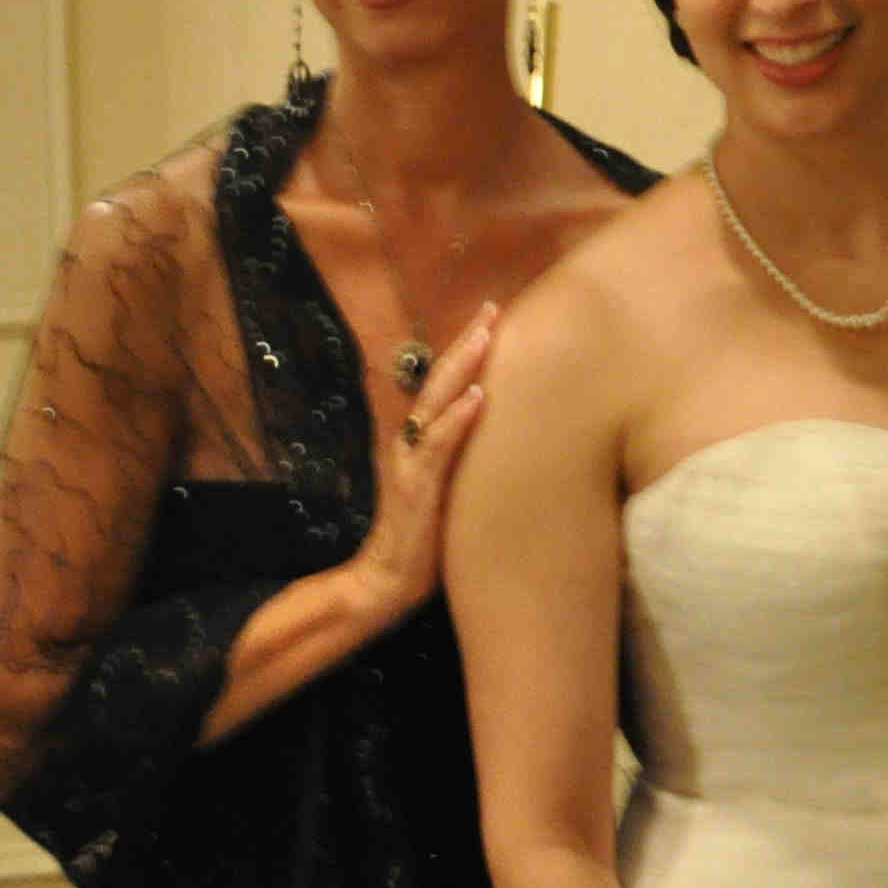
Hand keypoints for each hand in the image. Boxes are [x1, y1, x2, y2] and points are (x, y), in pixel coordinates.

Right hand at [346, 302, 497, 624]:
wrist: (387, 580)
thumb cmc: (427, 537)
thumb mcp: (450, 487)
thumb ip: (463, 457)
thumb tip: (501, 433)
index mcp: (422, 440)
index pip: (446, 385)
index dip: (467, 350)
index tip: (493, 318)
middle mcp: (413, 442)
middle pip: (441, 380)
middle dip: (467, 342)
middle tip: (493, 308)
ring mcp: (412, 463)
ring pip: (437, 402)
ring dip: (464, 366)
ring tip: (486, 334)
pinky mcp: (417, 488)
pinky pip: (439, 447)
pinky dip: (458, 419)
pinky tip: (478, 397)